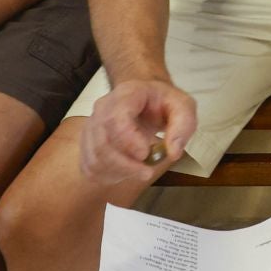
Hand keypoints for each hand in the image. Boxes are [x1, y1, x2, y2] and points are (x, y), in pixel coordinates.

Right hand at [79, 78, 197, 183]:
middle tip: (147, 172)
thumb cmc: (163, 102)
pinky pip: (90, 166)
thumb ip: (183, 126)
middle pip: (102, 142)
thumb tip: (173, 153)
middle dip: (125, 164)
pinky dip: (108, 175)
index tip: (145, 154)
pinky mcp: (87, 143)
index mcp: (126, 94)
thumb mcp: (183, 106)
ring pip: (95, 157)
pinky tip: (126, 171)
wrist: (145, 98)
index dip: (128, 141)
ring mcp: (92, 126)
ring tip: (140, 170)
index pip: (116, 118)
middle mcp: (103, 108)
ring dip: (119, 171)